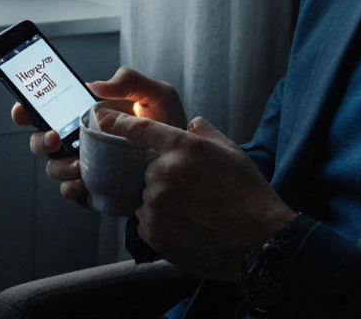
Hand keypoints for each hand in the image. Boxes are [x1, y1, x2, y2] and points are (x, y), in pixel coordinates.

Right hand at [11, 66, 186, 204]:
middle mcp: (79, 140)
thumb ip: (130, 81)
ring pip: (53, 169)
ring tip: (79, 165)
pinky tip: (85, 183)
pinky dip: (72, 188)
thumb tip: (96, 85)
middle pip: (41, 141)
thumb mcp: (157, 95)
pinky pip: (72, 192)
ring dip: (59, 167)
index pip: (46, 109)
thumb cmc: (168, 125)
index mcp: (86, 113)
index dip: (26, 109)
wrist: (186, 163)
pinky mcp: (93, 189)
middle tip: (55, 138)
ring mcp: (84, 165)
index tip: (23, 110)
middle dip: (40, 141)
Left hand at [95, 109, 296, 280]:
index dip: (118, 123)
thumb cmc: (249, 195)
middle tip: (191, 195)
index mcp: (183, 146)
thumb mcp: (231, 152)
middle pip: (147, 171)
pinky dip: (160, 226)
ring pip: (146, 199)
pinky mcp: (153, 231)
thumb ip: (205, 133)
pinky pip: (145, 223)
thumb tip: (191, 123)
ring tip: (192, 214)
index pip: (140, 129)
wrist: (259, 241)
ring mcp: (156, 202)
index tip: (102, 120)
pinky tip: (186, 229)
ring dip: (161, 205)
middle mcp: (165, 171)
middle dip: (162, 180)